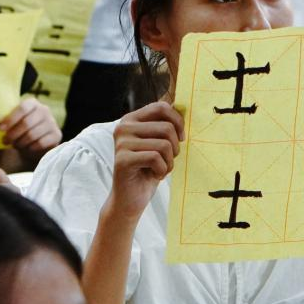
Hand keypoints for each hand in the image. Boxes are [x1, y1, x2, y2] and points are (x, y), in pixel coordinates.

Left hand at [0, 98, 61, 157]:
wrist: (37, 140)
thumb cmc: (20, 129)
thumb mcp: (13, 122)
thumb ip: (6, 121)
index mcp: (32, 103)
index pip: (22, 108)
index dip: (10, 119)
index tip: (0, 129)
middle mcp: (44, 110)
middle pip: (26, 123)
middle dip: (13, 134)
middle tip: (5, 140)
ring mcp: (52, 122)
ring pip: (32, 135)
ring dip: (20, 142)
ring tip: (15, 144)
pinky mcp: (57, 135)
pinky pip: (40, 143)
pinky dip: (30, 148)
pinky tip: (26, 148)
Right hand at [109, 101, 183, 217]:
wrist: (131, 198)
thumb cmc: (148, 169)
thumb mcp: (159, 143)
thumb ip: (166, 124)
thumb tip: (182, 105)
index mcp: (132, 119)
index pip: (161, 107)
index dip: (178, 121)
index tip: (181, 137)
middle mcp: (123, 127)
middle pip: (167, 128)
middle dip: (175, 148)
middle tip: (167, 160)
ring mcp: (121, 143)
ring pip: (164, 144)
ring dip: (169, 162)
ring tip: (159, 169)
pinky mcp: (123, 159)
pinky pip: (156, 158)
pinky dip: (162, 170)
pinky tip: (154, 175)